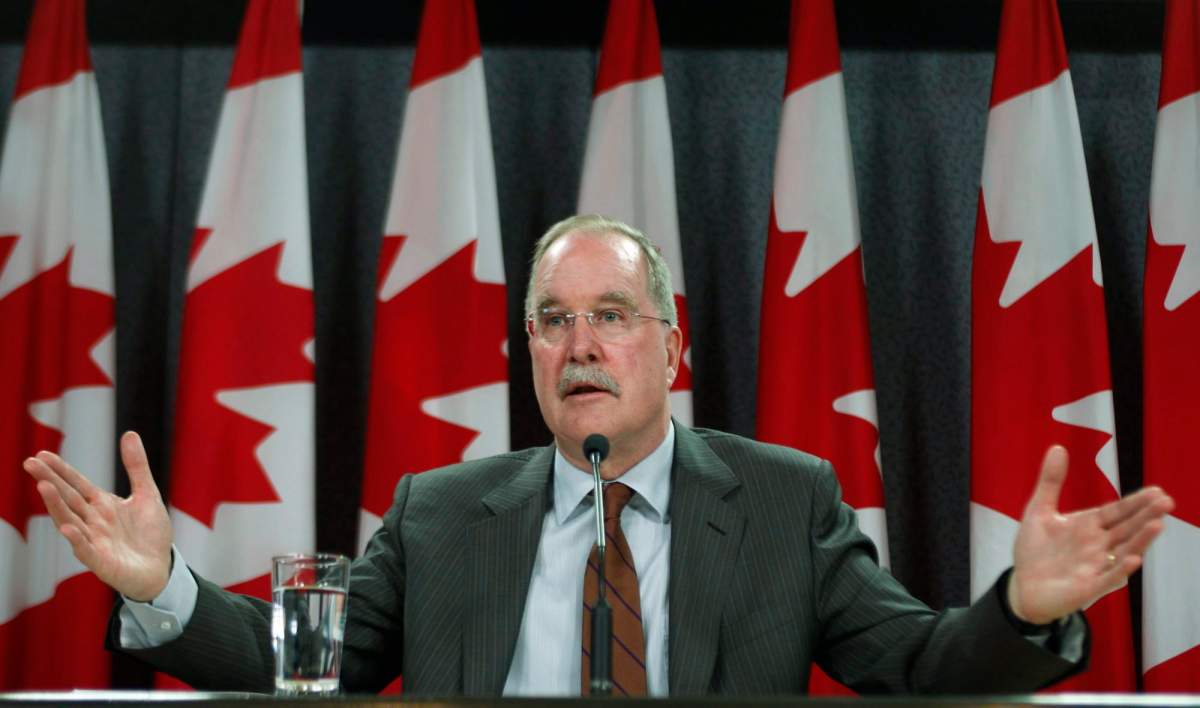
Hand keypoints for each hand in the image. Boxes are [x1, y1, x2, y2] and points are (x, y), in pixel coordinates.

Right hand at [24, 431, 172, 601]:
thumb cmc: (150, 534)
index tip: (41, 454)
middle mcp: (93, 522)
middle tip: (29, 463)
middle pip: (67, 499)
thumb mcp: (147, 494)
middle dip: (49, 481)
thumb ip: (136, 467)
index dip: (60, 470)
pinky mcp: (102, 563)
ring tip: (43, 486)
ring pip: (70, 522)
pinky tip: (68, 528)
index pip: (76, 484)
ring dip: (57, 506)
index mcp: (101, 505)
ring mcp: (95, 542)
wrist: (161, 568)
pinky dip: (77, 540)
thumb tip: (129, 434)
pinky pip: (86, 551)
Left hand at [1008, 445, 1173, 624]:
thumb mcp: (1039, 510)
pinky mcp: (1087, 587)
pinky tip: (1132, 559)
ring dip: (1140, 540)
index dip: (1135, 502)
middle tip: (1166, 502)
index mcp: (1089, 526)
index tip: (1157, 491)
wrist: (1022, 586)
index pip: (1117, 512)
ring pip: (1123, 551)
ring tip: (1157, 525)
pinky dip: (1119, 569)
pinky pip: (1107, 578)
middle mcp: (1098, 545)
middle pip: (1126, 528)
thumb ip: (1050, 481)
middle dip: (1145, 516)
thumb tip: (1058, 447)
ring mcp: (1096, 566)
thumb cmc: (1035, 550)